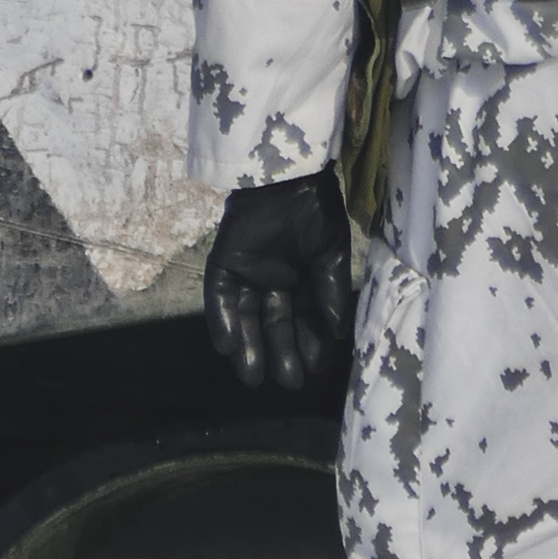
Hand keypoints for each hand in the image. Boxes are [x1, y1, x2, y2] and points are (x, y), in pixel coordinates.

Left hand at [201, 166, 354, 396]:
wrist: (288, 177)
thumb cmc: (315, 211)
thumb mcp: (331, 254)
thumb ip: (331, 294)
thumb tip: (338, 335)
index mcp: (301, 281)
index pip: (303, 323)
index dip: (308, 345)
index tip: (314, 368)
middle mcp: (273, 283)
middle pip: (273, 326)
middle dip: (279, 353)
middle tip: (287, 381)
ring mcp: (247, 274)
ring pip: (245, 319)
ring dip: (247, 348)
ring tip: (252, 376)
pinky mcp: (224, 264)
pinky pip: (219, 298)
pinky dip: (221, 322)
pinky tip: (226, 346)